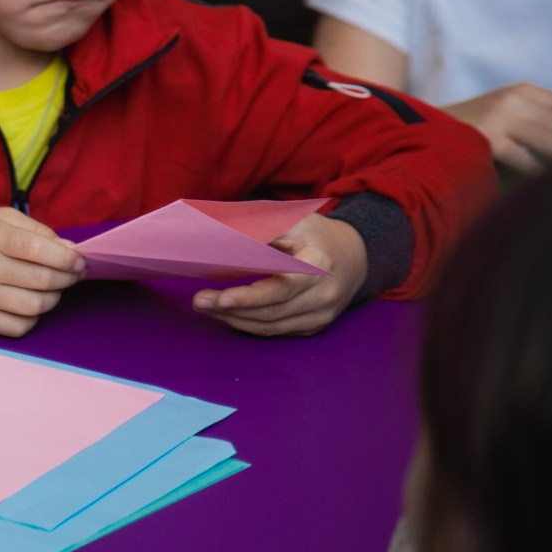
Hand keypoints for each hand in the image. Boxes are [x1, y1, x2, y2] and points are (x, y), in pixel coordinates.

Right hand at [0, 207, 85, 336]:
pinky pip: (17, 327)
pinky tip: (29, 304)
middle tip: (71, 274)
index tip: (79, 260)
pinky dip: (32, 317)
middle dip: (67, 278)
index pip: (41, 251)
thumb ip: (35, 231)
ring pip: (34, 307)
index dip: (68, 258)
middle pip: (42, 281)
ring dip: (53, 298)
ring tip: (51, 288)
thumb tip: (69, 251)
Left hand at [193, 213, 365, 336]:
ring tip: (206, 307)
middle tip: (199, 301)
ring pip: (271, 326)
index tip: (220, 297)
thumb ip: (262, 229)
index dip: (250, 297)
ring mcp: (321, 314)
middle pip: (272, 311)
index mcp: (319, 264)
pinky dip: (248, 324)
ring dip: (234, 319)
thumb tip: (222, 237)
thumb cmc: (314, 234)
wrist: (353, 255)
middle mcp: (324, 294)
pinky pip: (276, 331)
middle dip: (231, 310)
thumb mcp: (293, 220)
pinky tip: (226, 314)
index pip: (282, 287)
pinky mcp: (313, 326)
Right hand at [445, 82, 551, 174]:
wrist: (423, 130)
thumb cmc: (473, 127)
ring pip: (551, 141)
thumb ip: (540, 117)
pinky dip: (540, 172)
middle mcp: (516, 99)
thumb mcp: (508, 110)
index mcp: (525, 90)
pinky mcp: (487, 137)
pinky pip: (524, 159)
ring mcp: (500, 116)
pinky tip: (548, 182)